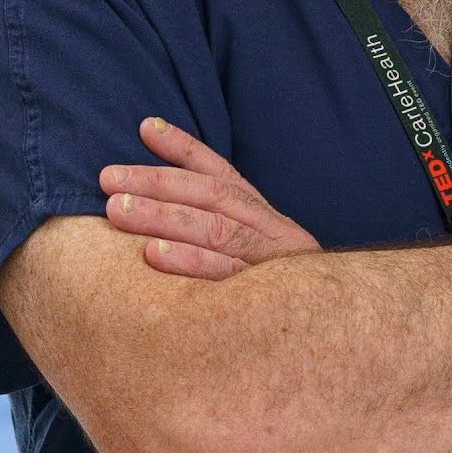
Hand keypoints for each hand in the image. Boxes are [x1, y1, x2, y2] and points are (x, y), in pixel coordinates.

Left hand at [99, 119, 317, 280]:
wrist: (342, 326)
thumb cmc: (283, 291)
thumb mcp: (260, 252)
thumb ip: (222, 227)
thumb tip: (165, 207)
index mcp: (263, 215)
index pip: (220, 172)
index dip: (184, 148)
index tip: (146, 126)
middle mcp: (268, 229)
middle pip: (209, 196)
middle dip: (156, 183)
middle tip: (109, 180)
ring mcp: (268, 261)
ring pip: (214, 229)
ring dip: (163, 217)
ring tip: (118, 211)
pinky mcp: (264, 297)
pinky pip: (225, 275)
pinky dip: (190, 263)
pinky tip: (155, 255)